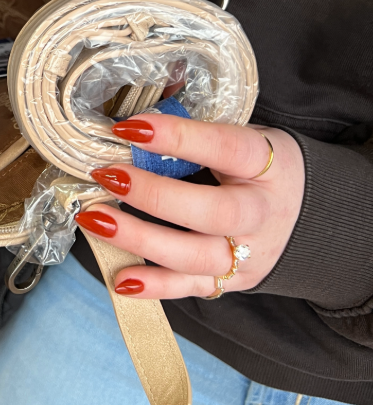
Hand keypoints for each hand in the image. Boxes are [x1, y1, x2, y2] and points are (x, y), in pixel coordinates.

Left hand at [75, 115, 304, 298]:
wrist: (311, 218)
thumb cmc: (260, 169)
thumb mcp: (245, 137)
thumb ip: (197, 128)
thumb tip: (136, 116)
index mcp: (266, 165)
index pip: (224, 148)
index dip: (178, 137)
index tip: (130, 127)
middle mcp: (259, 213)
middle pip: (211, 211)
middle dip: (153, 194)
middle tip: (107, 175)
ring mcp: (246, 254)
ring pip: (193, 256)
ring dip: (138, 239)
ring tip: (93, 219)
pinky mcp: (231, 282)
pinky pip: (189, 289)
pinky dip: (153, 287)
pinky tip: (120, 277)